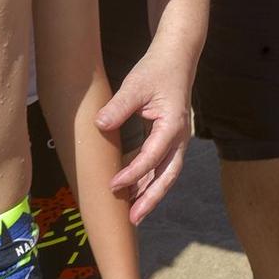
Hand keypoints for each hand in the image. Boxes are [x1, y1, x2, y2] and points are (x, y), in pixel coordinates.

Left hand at [95, 36, 197, 223]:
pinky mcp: (169, 139)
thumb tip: (99, 124)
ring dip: (151, 194)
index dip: (133, 173)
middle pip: (167, 176)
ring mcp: (176, 140)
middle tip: (134, 219)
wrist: (175, 59)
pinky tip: (134, 191)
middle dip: (151, 199)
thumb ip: (118, 106)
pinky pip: (161, 166)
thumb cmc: (155, 70)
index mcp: (172, 126)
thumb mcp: (135, 85)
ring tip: (134, 214)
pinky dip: (149, 180)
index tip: (114, 184)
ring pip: (166, 174)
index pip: (152, 156)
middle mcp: (178, 138)